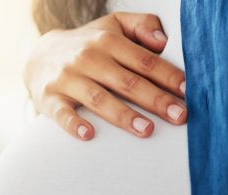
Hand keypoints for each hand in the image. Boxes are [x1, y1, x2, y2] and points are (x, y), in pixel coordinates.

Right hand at [24, 12, 186, 140]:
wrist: (40, 56)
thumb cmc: (89, 45)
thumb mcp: (113, 26)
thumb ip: (141, 26)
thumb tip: (164, 40)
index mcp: (108, 40)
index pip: (144, 60)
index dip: (167, 75)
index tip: (187, 92)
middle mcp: (88, 58)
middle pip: (127, 81)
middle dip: (155, 99)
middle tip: (179, 116)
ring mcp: (68, 79)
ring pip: (99, 98)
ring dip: (124, 115)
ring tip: (147, 130)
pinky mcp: (50, 98)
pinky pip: (62, 113)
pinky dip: (74, 124)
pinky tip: (89, 135)